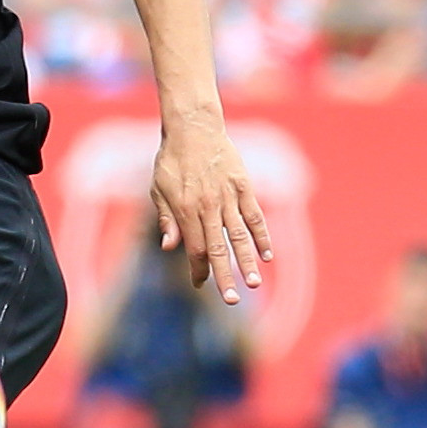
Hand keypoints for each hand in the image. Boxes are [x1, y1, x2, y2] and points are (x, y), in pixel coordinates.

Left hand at [150, 118, 272, 304]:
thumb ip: (166, 218)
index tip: (200, 284)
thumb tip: (169, 246)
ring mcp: (228, 197)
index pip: (194, 249)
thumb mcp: (159, 188)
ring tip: (255, 283)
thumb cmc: (172, 159)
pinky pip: (254, 215)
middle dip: (225, 276)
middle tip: (232, 300)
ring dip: (247, 261)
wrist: (193, 127)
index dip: (198, 269)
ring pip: (239, 235)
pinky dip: (262, 235)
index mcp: (186, 209)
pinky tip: (268, 254)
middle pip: (218, 248)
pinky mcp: (243, 187)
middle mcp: (208, 207)